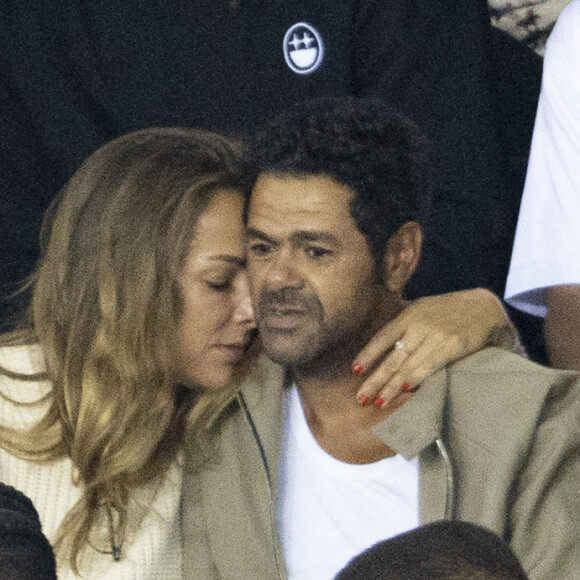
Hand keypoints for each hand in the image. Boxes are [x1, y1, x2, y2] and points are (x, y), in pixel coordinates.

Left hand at [353, 288, 515, 406]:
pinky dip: (416, 377)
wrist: (486, 308)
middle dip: (375, 379)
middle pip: (392, 356)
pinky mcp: (453, 344)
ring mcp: (436, 334)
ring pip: (408, 364)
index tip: (355, 371)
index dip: (368, 354)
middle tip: (361, 397)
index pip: (383, 337)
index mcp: (409, 315)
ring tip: (379, 402)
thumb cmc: (450, 311)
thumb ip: (405, 324)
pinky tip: (404, 389)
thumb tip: (383, 342)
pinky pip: (430, 364)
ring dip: (392, 386)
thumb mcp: (423, 309)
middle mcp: (419, 324)